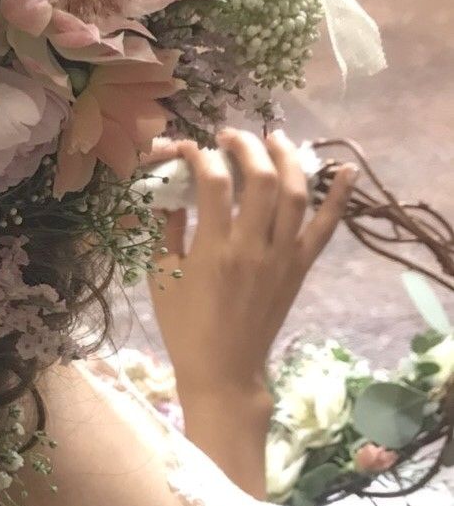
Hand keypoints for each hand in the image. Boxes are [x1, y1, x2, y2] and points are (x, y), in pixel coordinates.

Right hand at [148, 128, 357, 406]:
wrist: (224, 370)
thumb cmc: (184, 326)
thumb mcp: (160, 277)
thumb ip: (165, 231)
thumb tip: (168, 193)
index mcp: (212, 250)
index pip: (213, 184)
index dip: (201, 156)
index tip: (189, 147)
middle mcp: (252, 247)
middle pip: (260, 179)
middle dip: (246, 146)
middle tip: (230, 136)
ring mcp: (282, 256)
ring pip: (295, 194)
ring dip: (288, 158)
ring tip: (274, 137)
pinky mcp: (300, 267)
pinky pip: (325, 227)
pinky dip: (338, 197)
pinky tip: (345, 170)